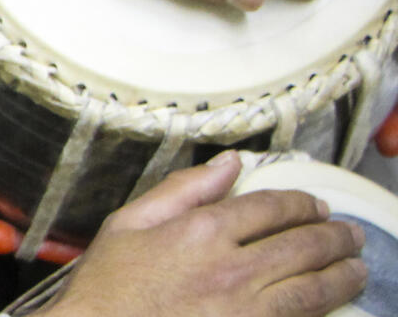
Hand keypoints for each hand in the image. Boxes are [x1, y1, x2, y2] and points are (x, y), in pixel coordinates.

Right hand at [39, 152, 365, 316]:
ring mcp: (246, 308)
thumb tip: (228, 162)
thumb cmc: (108, 287)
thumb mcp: (130, 222)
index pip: (271, 207)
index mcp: (201, 231)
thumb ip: (183, 188)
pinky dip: (324, 307)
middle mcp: (231, 268)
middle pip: (303, 244)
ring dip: (343, 272)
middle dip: (334, 235)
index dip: (301, 202)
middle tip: (348, 233)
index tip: (314, 204)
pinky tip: (332, 299)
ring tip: (356, 265)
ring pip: (314, 286)